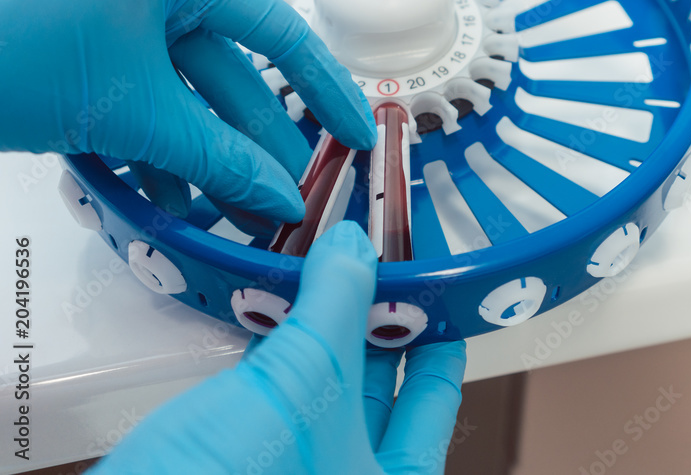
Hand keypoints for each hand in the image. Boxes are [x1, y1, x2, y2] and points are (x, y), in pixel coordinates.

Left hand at [0, 0, 374, 233]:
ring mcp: (114, 25)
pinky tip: (175, 205)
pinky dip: (160, 158)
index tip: (357, 135)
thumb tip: (284, 199)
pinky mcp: (83, 62)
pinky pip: (143, 111)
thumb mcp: (132, 112)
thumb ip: (219, 159)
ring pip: (185, 104)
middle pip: (231, 77)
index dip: (325, 89)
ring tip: (239, 217)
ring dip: (210, 163)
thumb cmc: (9, 47)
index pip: (277, 31)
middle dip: (259, 145)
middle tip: (291, 199)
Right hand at [90, 221, 466, 474]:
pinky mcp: (241, 455)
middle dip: (376, 323)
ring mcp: (294, 467)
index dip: (437, 336)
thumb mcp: (303, 384)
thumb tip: (355, 250)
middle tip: (377, 266)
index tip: (436, 289)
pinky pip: (274, 392)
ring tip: (330, 270)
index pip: (434, 401)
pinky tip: (273, 308)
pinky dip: (278, 348)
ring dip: (323, 329)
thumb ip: (335, 306)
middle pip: (378, 391)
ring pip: (322, 388)